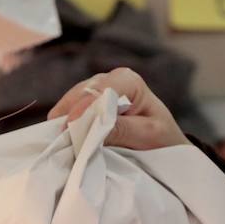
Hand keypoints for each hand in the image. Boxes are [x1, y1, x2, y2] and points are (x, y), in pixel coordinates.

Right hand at [49, 67, 189, 150]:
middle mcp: (109, 79)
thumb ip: (122, 129)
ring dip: (65, 122)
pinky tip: (63, 140)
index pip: (100, 91)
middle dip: (70, 116)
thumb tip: (91, 126)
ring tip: (60, 143)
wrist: (164, 144)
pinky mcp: (86, 104)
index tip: (71, 128)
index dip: (84, 109)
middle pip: (80, 94)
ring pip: (70, 102)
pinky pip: (68, 112)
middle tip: (62, 141)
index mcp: (128, 80)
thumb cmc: (161, 138)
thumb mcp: (147, 135)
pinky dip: (64, 125)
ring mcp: (95, 90)